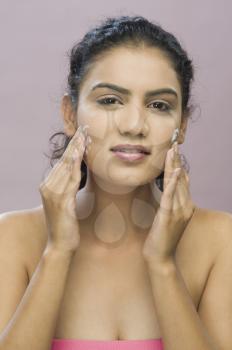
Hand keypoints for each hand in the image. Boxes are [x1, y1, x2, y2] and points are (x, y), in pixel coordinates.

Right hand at [39, 125, 90, 252]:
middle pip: (63, 161)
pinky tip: (80, 157)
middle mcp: (48, 187)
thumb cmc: (66, 224)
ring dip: (77, 151)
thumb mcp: (66, 202)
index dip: (72, 148)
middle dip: (75, 144)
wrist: (61, 244)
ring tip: (85, 137)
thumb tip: (77, 174)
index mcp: (48, 186)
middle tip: (84, 129)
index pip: (62, 162)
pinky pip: (70, 181)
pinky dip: (75, 168)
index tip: (82, 135)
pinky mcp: (62, 203)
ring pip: (66, 168)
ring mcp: (53, 195)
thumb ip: (68, 187)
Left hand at [142, 141, 195, 264]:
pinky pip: (170, 197)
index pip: (183, 181)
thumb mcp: (167, 216)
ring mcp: (178, 212)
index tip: (174, 150)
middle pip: (181, 179)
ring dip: (174, 166)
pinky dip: (174, 183)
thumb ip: (170, 201)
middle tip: (174, 144)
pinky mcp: (168, 217)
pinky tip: (175, 172)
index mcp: (185, 206)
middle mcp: (185, 207)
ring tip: (173, 151)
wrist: (159, 257)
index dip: (178, 165)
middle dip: (176, 161)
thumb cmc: (161, 236)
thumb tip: (168, 187)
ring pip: (176, 184)